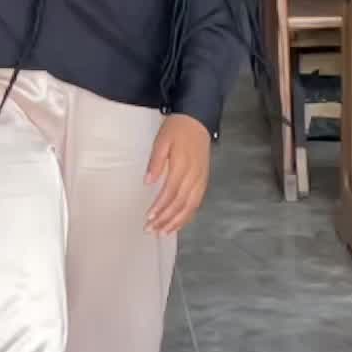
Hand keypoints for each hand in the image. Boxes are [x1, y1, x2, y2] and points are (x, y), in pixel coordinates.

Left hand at [145, 115, 211, 235]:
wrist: (198, 119)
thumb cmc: (177, 129)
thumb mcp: (162, 140)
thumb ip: (155, 162)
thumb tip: (147, 182)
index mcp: (182, 165)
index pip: (170, 192)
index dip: (160, 207)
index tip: (148, 217)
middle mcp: (194, 176)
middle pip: (180, 203)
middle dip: (165, 219)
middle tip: (151, 230)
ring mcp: (201, 179)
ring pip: (190, 207)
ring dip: (176, 222)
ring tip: (163, 232)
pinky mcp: (204, 181)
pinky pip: (197, 203)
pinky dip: (187, 216)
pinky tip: (178, 223)